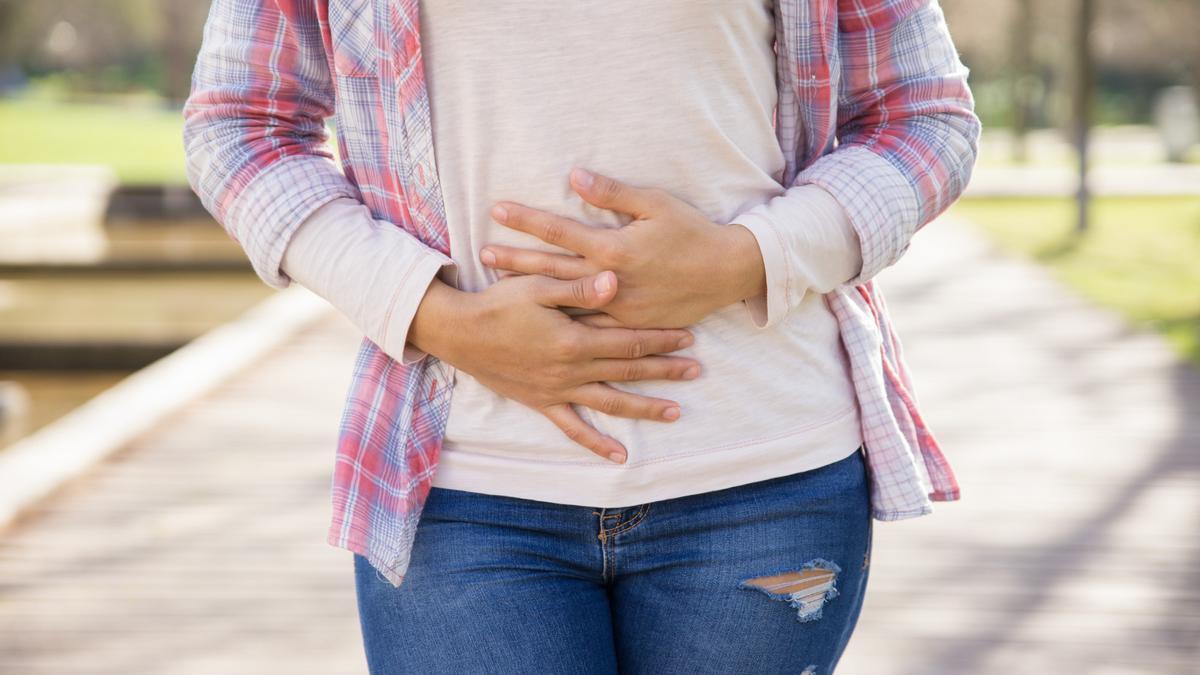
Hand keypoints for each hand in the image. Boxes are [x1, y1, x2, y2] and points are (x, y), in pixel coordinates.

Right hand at [415, 270, 700, 463]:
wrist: (458, 333)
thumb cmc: (497, 303)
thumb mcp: (537, 286)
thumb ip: (578, 287)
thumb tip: (615, 281)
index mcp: (574, 339)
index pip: (628, 340)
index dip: (660, 338)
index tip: (688, 337)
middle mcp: (570, 370)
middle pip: (627, 372)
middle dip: (665, 370)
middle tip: (696, 371)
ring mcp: (557, 390)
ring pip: (610, 403)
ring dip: (644, 407)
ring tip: (675, 412)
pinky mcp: (542, 403)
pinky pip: (573, 428)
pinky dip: (597, 443)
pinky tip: (619, 456)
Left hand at [480, 168, 766, 328]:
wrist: (726, 273)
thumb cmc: (692, 232)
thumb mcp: (655, 204)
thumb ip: (612, 193)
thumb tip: (575, 176)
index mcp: (613, 248)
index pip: (559, 231)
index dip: (526, 219)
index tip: (497, 210)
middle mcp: (610, 281)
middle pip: (551, 269)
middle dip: (515, 260)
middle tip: (483, 254)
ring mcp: (617, 307)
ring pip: (564, 301)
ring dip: (531, 292)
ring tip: (499, 287)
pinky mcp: (628, 325)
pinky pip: (588, 325)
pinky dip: (561, 320)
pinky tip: (539, 319)